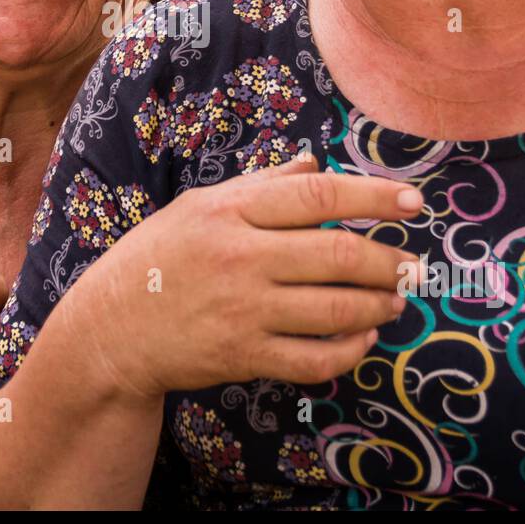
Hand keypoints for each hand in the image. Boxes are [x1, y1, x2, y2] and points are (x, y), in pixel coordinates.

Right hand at [60, 154, 423, 398]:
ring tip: (394, 300)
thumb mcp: (199, 207)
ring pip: (335, 309)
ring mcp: (242, 310)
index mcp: (230, 211)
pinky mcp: (242, 357)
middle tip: (412, 266)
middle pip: (337, 253)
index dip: (374, 197)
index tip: (414, 203)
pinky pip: (314, 358)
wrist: (110, 330)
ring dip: (378, 305)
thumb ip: (260, 186)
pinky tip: (362, 339)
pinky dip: (349, 350)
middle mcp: (240, 257)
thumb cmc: (158, 258)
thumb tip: (314, 165)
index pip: (318, 195)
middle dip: (388, 261)